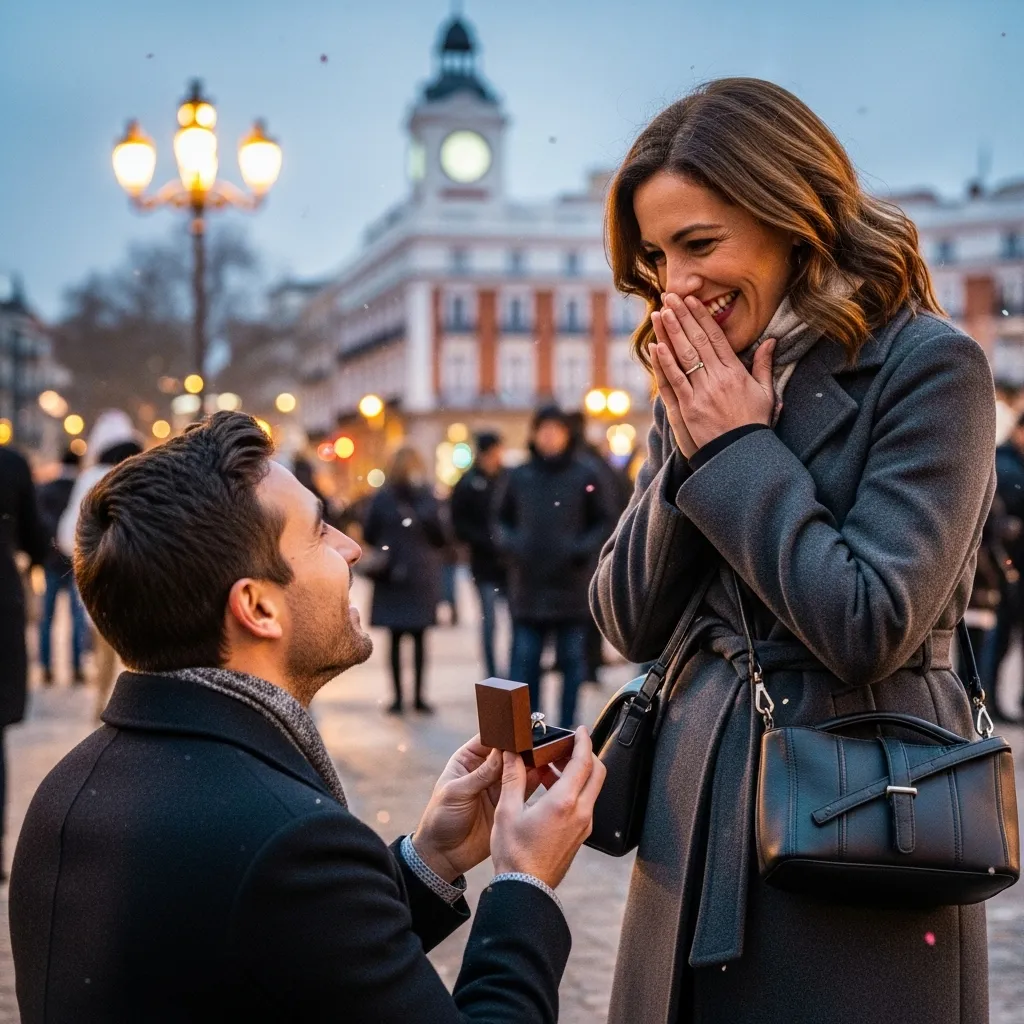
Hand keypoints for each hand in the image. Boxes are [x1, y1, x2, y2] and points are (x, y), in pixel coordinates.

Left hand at [414, 736, 559, 881]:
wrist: (444, 854)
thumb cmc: (440, 818)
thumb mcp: (457, 792)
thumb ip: (481, 774)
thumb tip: (503, 754)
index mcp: (467, 760)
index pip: (488, 740)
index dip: (503, 734)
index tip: (520, 729)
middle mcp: (485, 770)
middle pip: (506, 753)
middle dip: (520, 747)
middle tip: (538, 741)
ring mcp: (497, 787)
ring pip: (517, 769)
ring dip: (529, 763)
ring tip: (546, 754)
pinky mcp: (507, 803)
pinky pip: (522, 789)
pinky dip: (533, 781)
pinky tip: (546, 774)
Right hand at [490, 727, 605, 888]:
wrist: (525, 889)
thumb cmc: (515, 854)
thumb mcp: (507, 811)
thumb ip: (512, 778)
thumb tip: (511, 754)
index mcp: (564, 802)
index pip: (583, 762)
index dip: (583, 741)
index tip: (580, 730)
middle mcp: (581, 813)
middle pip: (595, 773)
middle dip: (584, 755)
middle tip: (565, 746)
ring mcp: (583, 826)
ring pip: (590, 789)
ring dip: (576, 773)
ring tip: (550, 769)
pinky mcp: (580, 836)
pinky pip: (584, 804)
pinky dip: (573, 790)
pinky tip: (550, 792)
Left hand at [649, 292, 775, 451]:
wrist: (741, 455)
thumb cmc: (754, 425)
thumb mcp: (766, 393)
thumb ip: (765, 366)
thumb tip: (771, 341)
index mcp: (736, 373)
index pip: (717, 337)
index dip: (702, 317)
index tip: (692, 300)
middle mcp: (718, 379)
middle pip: (697, 341)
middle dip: (683, 317)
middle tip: (670, 296)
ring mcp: (701, 394)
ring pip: (683, 357)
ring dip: (670, 333)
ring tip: (660, 313)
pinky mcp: (688, 409)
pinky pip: (673, 381)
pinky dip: (664, 363)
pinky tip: (656, 346)